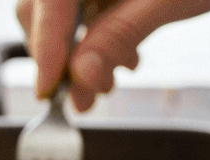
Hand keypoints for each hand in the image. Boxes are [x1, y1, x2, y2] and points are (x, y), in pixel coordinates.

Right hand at [16, 0, 209, 110]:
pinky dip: (96, 34)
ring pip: (60, 10)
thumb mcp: (167, 0)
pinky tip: (125, 54)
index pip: (49, 2)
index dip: (45, 48)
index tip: (50, 92)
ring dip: (80, 51)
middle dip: (61, 56)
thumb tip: (80, 77)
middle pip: (42, 7)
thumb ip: (119, 35)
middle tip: (84, 98)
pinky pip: (83, 5)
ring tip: (110, 80)